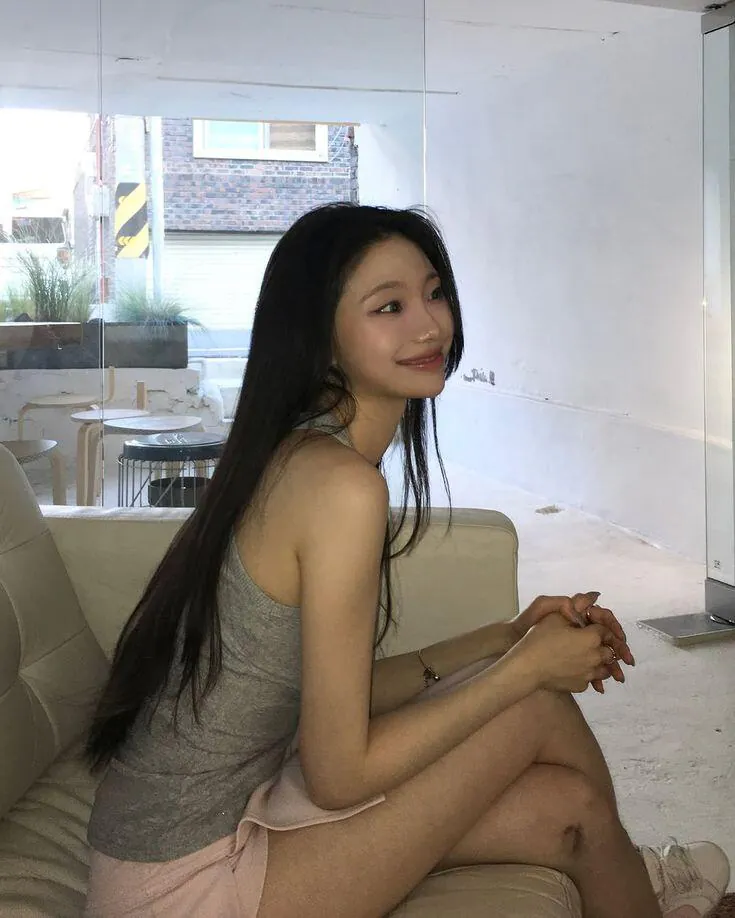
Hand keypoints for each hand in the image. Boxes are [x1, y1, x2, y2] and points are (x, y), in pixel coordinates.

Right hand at [511, 592, 634, 693]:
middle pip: (610, 651)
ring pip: (605, 668)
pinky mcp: (582, 685)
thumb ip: (578, 604)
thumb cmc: (540, 640)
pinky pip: (591, 679)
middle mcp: (596, 656)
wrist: (527, 667)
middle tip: (590, 643)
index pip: (606, 631)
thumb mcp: (556, 616)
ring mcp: (589, 673)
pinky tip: (576, 670)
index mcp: (592, 637)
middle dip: (603, 646)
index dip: (599, 627)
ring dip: (600, 662)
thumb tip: (594, 595)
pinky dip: (588, 674)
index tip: (591, 628)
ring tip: (588, 658)